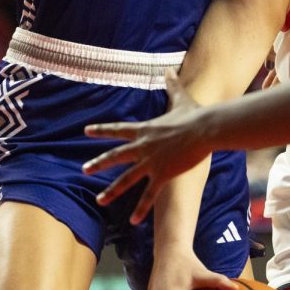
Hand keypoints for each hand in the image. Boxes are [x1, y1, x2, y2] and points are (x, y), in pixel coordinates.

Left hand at [83, 70, 207, 222]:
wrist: (205, 129)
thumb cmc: (194, 114)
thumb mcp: (180, 98)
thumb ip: (171, 85)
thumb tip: (168, 68)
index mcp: (145, 130)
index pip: (118, 130)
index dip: (101, 130)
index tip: (86, 131)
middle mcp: (143, 147)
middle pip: (115, 157)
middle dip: (98, 163)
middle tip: (84, 169)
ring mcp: (151, 162)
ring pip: (126, 179)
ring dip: (112, 190)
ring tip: (99, 200)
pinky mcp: (163, 174)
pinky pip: (149, 195)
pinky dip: (140, 208)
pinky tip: (132, 220)